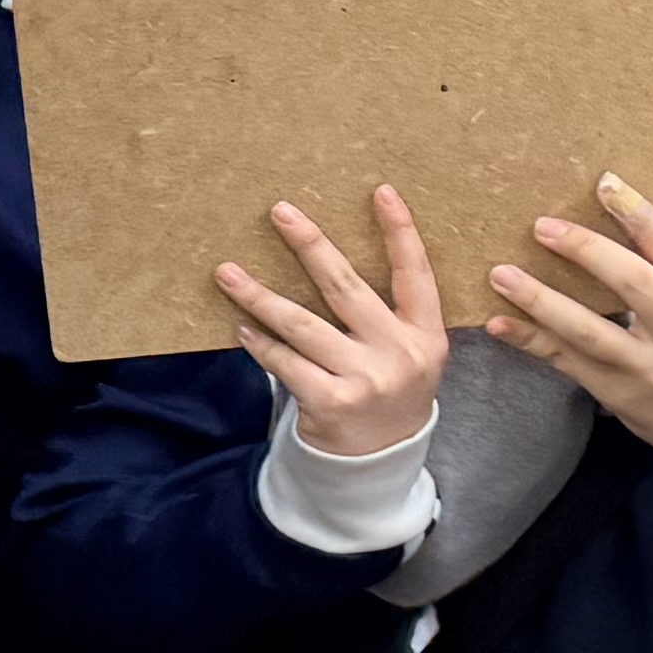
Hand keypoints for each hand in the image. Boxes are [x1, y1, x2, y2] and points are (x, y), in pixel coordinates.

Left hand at [217, 186, 448, 460]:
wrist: (381, 460)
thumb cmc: (388, 391)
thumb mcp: (410, 354)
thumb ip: (389, 314)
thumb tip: (328, 256)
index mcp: (426, 335)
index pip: (416, 274)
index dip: (401, 232)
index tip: (382, 191)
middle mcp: (399, 353)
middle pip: (346, 286)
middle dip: (310, 245)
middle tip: (280, 212)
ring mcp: (365, 379)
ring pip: (302, 324)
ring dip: (259, 296)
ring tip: (226, 271)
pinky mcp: (330, 403)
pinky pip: (284, 362)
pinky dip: (259, 342)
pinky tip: (240, 325)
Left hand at [486, 172, 652, 459]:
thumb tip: (627, 214)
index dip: (640, 217)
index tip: (605, 185)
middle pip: (636, 286)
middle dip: (587, 251)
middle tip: (543, 227)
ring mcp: (649, 373)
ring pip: (589, 332)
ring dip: (541, 301)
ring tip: (502, 275)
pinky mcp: (618, 395)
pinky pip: (568, 364)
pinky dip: (531, 342)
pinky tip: (498, 323)